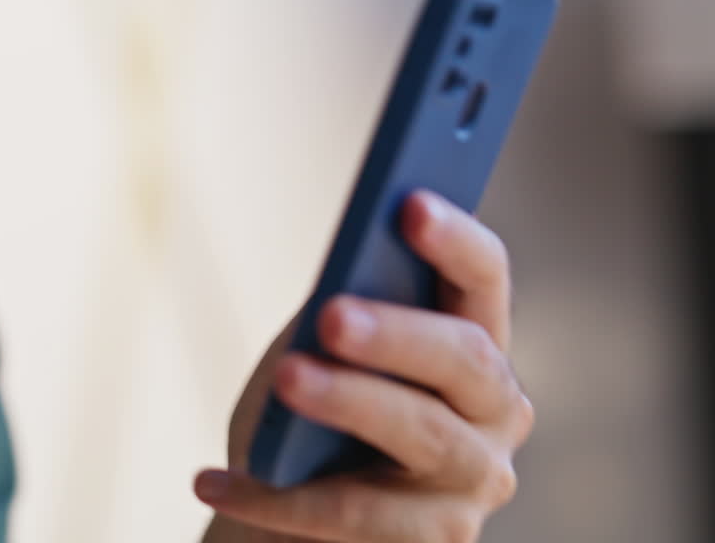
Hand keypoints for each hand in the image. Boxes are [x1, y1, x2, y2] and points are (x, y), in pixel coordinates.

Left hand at [196, 190, 533, 541]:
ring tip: (286, 378)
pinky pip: (355, 516)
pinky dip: (277, 498)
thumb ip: (346, 313)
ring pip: (421, 433)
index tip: (409, 205)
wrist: (291, 518)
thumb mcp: (326, 353)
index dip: (454, 240)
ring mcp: (475, 481)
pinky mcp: (438, 542)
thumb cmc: (312, 417)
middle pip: (464, 356)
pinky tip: (216, 480)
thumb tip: (341, 288)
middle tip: (333, 314)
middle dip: (398, 331)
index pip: (484, 277)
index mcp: (476, 339)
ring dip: (348, 400)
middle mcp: (498, 409)